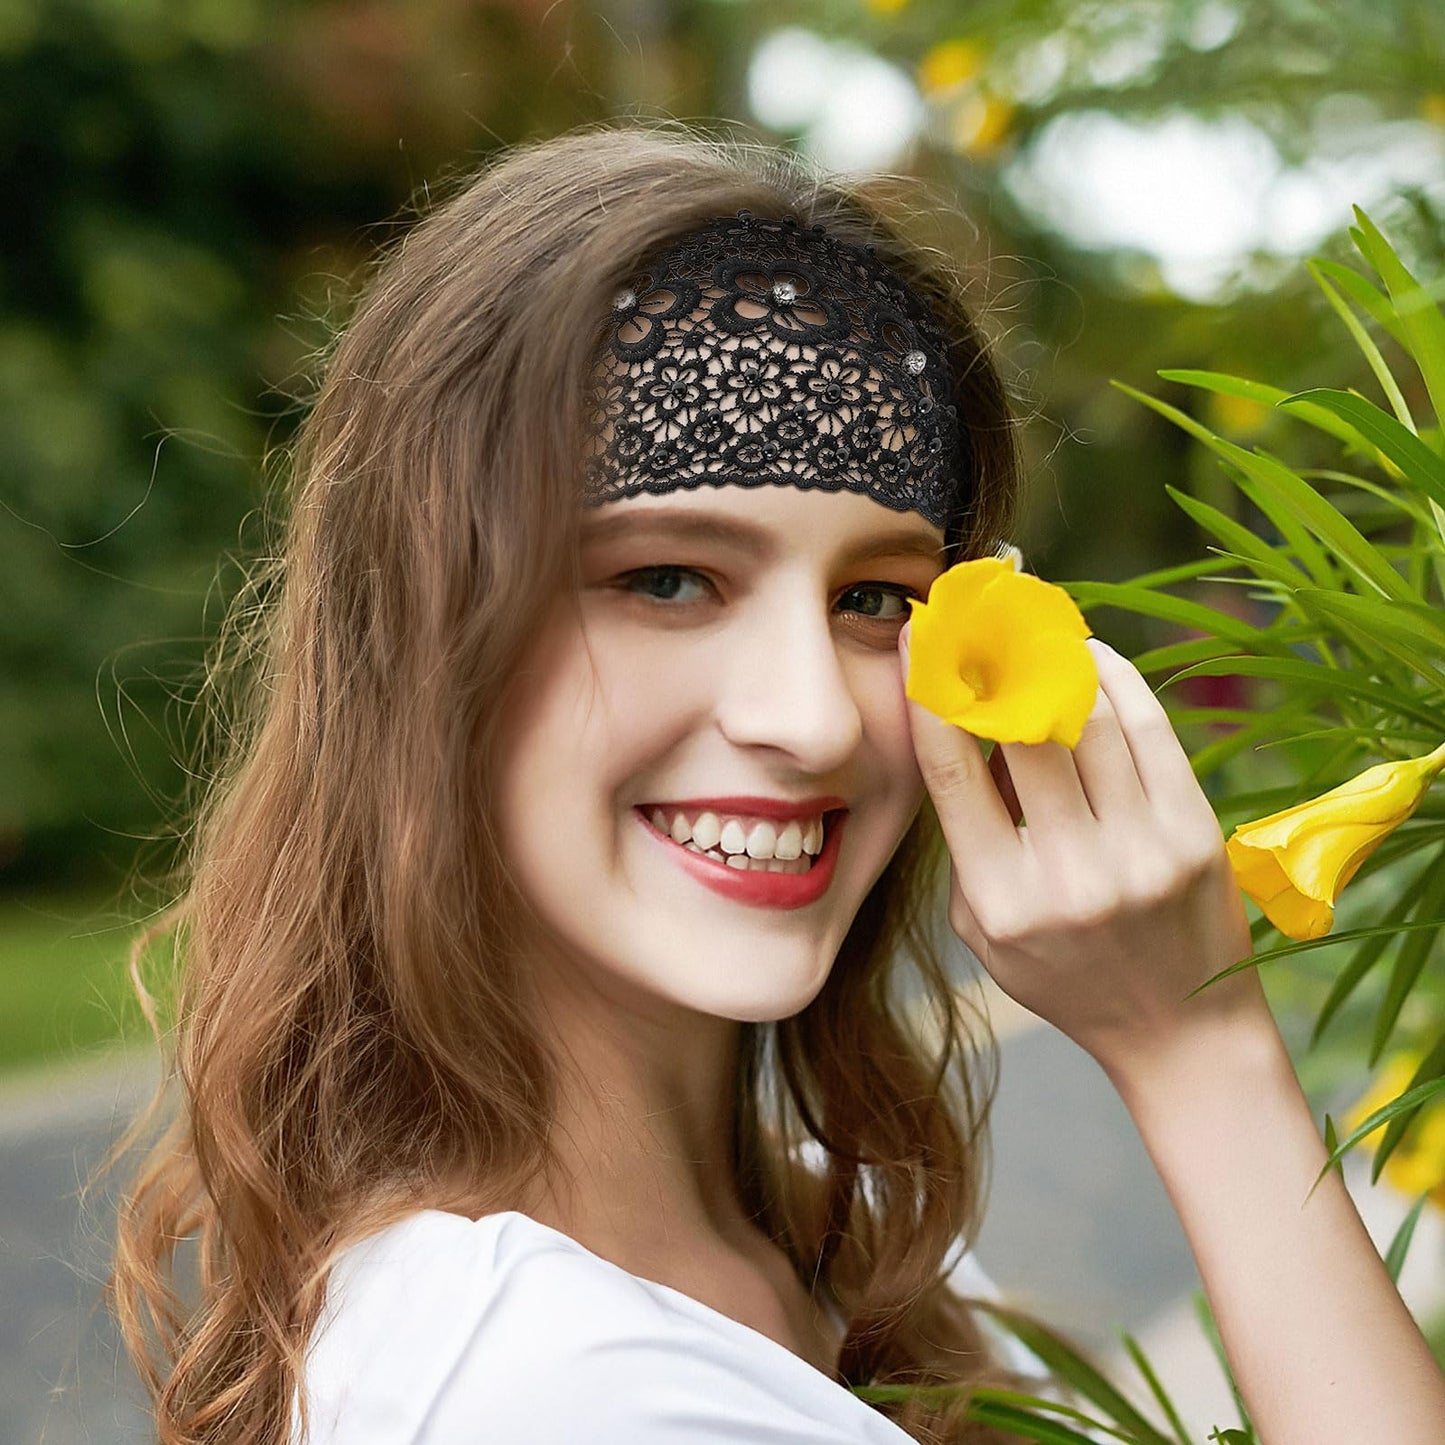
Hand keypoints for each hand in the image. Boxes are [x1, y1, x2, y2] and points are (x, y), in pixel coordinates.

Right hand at [901, 630, 1259, 1079]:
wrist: (1179, 1030)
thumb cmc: (1066, 974)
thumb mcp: (985, 928)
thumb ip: (967, 842)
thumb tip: (968, 733)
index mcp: (1002, 899)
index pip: (953, 769)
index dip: (932, 691)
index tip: (923, 637)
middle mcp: (1070, 874)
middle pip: (1022, 730)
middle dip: (995, 660)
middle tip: (982, 619)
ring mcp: (1139, 853)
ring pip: (1087, 717)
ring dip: (1055, 661)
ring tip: (1036, 634)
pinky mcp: (1193, 834)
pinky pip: (1148, 729)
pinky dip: (1115, 679)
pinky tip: (1091, 659)